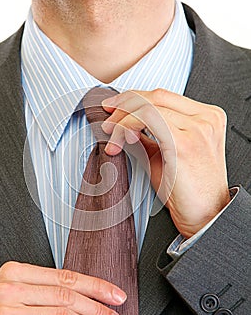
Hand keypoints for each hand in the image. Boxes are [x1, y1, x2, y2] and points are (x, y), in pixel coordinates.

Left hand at [102, 88, 230, 237]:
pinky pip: (148, 120)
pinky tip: (119, 140)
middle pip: (156, 96)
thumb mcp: (168, 154)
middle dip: (124, 104)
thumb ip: (151, 135)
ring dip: (122, 118)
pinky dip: (127, 126)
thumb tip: (125, 125)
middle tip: (107, 119)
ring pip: (149, 106)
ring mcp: (198, 128)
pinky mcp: (184, 143)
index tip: (114, 106)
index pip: (164, 96)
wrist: (206, 217)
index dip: (134, 97)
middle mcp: (206, 118)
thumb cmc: (189, 191)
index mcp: (207, 117)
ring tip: (110, 134)